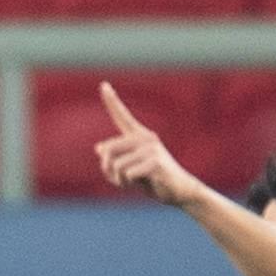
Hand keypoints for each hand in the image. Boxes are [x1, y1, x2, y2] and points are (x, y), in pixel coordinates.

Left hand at [94, 84, 207, 209]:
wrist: (177, 191)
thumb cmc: (150, 179)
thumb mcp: (127, 169)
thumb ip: (112, 159)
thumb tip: (99, 148)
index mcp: (138, 136)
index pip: (121, 116)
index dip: (112, 100)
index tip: (103, 84)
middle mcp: (145, 137)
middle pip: (108, 151)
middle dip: (108, 171)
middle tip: (123, 178)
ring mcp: (151, 148)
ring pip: (116, 166)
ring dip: (119, 180)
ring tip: (135, 181)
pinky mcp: (155, 162)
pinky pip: (127, 174)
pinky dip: (128, 183)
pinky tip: (143, 183)